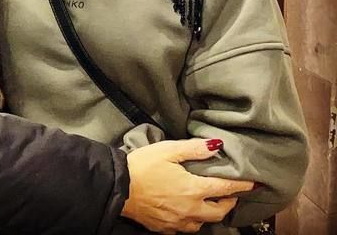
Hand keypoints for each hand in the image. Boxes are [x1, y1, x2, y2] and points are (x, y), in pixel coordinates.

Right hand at [122, 138, 253, 233]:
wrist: (119, 187)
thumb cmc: (142, 165)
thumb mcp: (167, 150)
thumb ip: (193, 149)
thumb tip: (216, 145)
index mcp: (193, 189)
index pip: (225, 187)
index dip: (241, 185)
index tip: (254, 183)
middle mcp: (191, 209)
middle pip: (220, 210)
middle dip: (229, 201)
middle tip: (230, 192)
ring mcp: (179, 222)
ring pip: (204, 221)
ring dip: (211, 212)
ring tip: (209, 201)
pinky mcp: (167, 228)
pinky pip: (187, 227)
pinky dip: (193, 219)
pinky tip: (188, 211)